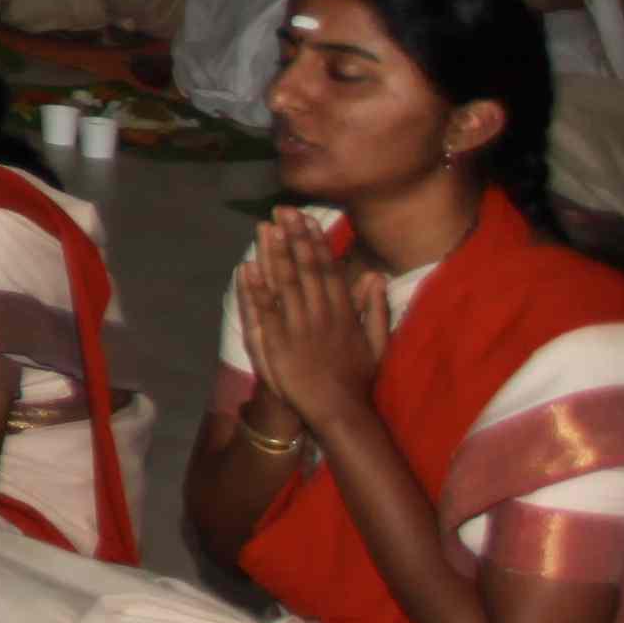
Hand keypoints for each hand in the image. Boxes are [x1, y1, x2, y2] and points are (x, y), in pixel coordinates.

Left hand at [234, 216, 390, 429]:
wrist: (339, 411)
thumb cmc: (357, 378)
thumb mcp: (377, 342)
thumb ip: (376, 308)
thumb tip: (376, 275)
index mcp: (343, 313)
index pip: (328, 270)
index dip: (316, 243)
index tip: (307, 219)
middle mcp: (320, 315)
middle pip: (305, 270)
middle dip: (293, 238)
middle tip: (283, 211)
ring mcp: (297, 328)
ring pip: (284, 284)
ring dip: (274, 255)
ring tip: (265, 228)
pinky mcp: (277, 344)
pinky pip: (264, 312)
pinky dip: (254, 289)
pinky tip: (246, 268)